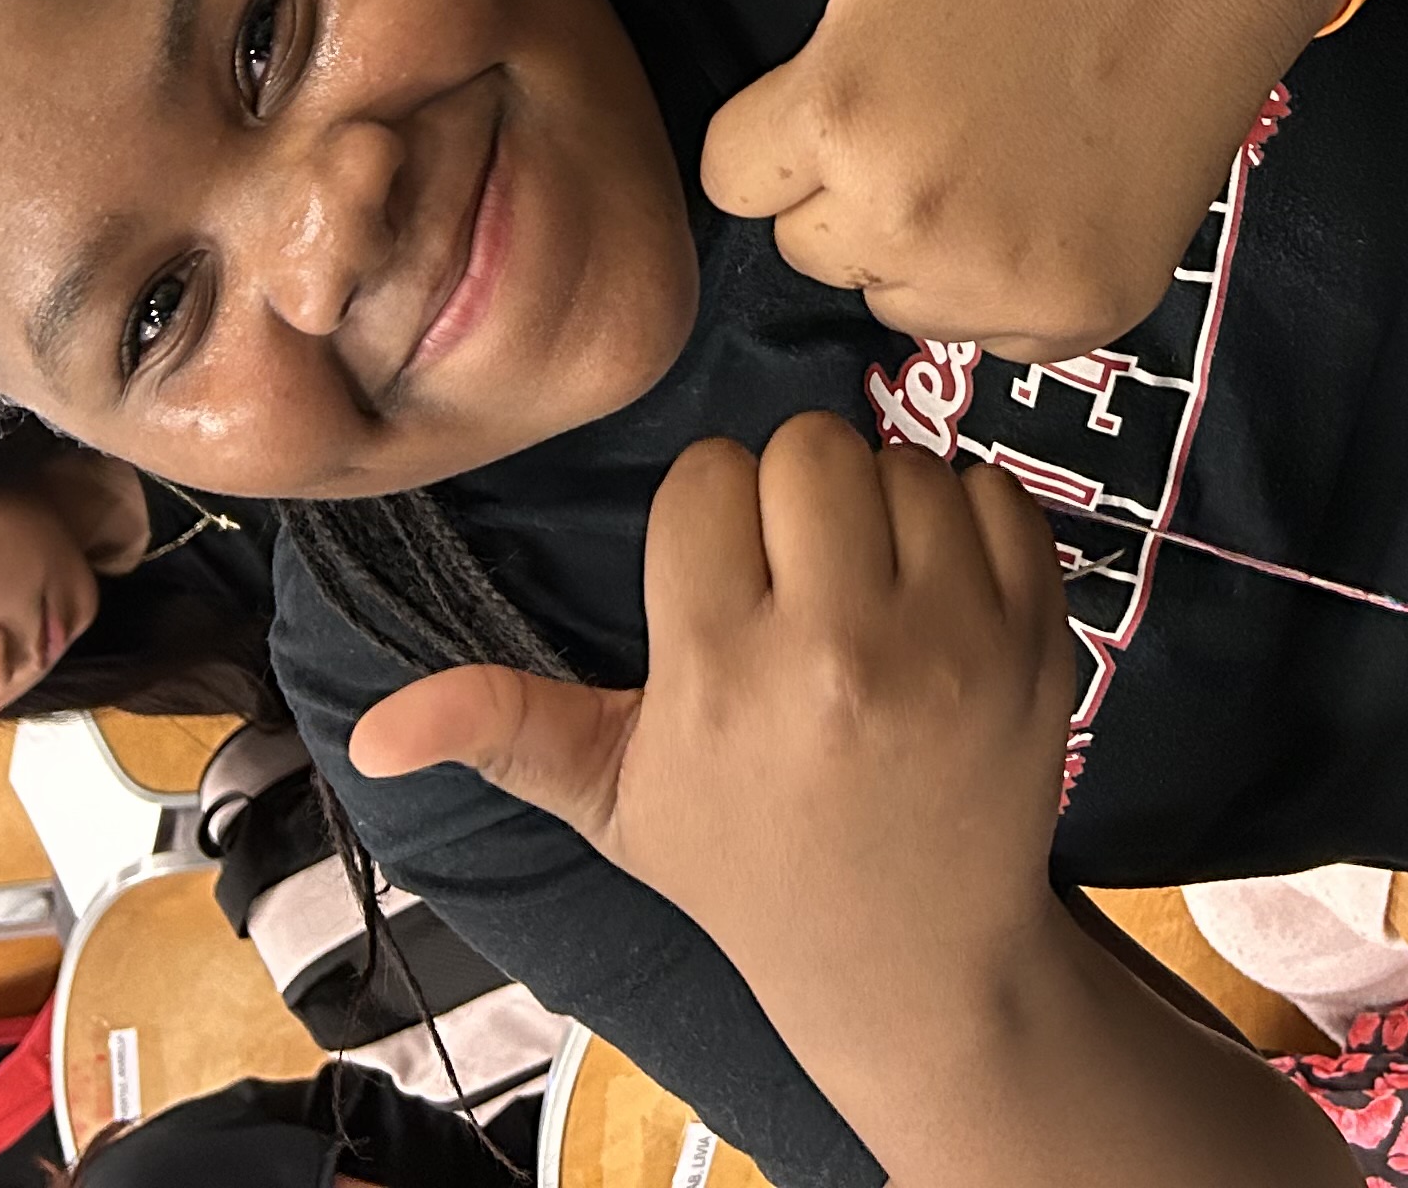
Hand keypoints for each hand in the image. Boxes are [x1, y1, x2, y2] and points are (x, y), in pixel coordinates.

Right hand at [352, 415, 1074, 1018]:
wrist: (912, 959)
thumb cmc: (748, 866)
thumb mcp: (617, 803)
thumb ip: (502, 733)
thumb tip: (368, 729)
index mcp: (720, 674)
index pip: (706, 477)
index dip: (709, 519)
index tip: (721, 585)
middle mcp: (839, 651)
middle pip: (807, 447)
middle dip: (794, 494)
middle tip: (798, 574)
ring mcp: (954, 643)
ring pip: (903, 461)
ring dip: (885, 505)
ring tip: (868, 587)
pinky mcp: (1039, 643)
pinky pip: (999, 495)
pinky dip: (971, 521)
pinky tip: (938, 592)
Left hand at [621, 0, 1338, 357]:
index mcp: (838, 114)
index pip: (734, 179)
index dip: (785, 124)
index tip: (858, 74)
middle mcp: (910, 214)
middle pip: (808, 250)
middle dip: (847, 190)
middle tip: (931, 107)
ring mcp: (1000, 275)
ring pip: (892, 301)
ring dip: (919, 247)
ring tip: (988, 148)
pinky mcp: (1079, 310)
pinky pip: (988, 339)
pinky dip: (1004, 287)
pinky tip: (1044, 197)